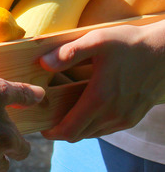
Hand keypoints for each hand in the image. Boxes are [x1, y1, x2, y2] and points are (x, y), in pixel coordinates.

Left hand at [39, 22, 164, 141]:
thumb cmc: (130, 43)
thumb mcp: (97, 40)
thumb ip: (69, 52)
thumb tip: (44, 63)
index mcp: (100, 98)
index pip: (70, 130)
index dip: (52, 132)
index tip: (41, 125)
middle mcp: (114, 114)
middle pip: (79, 135)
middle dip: (61, 129)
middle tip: (49, 114)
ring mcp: (126, 118)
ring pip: (93, 133)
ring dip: (77, 127)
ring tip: (65, 110)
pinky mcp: (134, 116)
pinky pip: (107, 129)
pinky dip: (93, 124)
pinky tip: (87, 108)